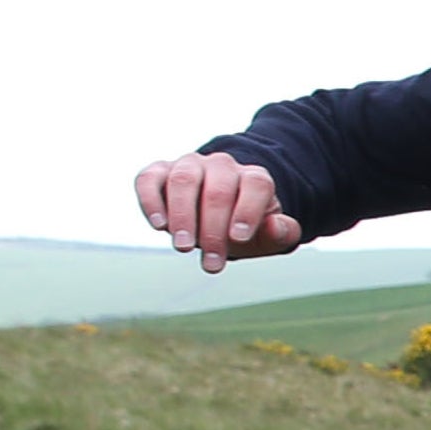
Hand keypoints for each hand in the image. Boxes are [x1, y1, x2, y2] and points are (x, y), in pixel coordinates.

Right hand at [132, 152, 300, 270]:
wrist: (216, 214)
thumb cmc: (244, 228)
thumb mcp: (267, 237)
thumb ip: (280, 233)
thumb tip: (275, 226)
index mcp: (253, 177)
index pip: (255, 185)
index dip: (248, 210)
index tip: (239, 239)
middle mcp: (222, 165)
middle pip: (218, 190)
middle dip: (214, 230)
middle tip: (212, 264)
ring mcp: (189, 165)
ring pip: (184, 180)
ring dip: (183, 216)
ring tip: (184, 248)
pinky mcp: (159, 172)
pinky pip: (149, 179)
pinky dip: (151, 201)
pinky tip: (159, 226)